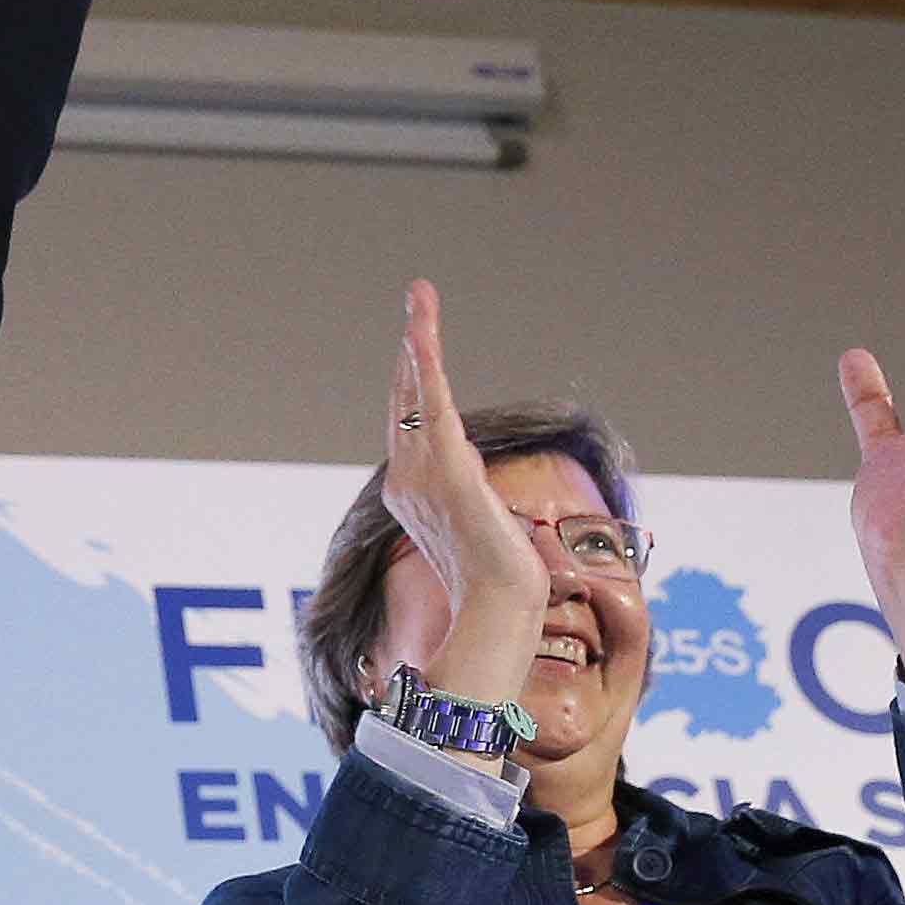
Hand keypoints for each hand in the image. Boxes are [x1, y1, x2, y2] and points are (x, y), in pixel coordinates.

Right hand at [378, 280, 552, 708]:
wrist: (499, 607)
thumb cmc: (498, 583)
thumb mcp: (483, 530)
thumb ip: (473, 501)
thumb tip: (483, 495)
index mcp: (413, 495)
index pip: (410, 427)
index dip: (413, 383)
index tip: (420, 347)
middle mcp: (406, 480)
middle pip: (405, 400)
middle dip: (411, 349)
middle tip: (418, 299)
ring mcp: (421, 474)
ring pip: (415, 392)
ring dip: (418, 340)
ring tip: (420, 297)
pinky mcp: (445, 467)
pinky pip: (430, 403)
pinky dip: (425, 363)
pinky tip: (421, 331)